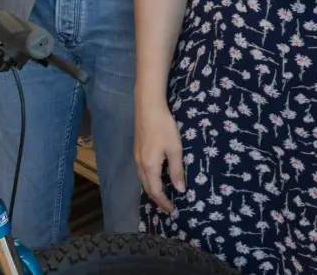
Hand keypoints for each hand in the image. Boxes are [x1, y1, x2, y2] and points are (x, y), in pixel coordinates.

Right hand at [135, 98, 185, 213]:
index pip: (155, 191)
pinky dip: (149, 179)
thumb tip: (180, 189)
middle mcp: (140, 164)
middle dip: (156, 198)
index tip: (172, 210)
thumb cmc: (163, 128)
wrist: (148, 107)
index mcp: (149, 166)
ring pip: (142, 179)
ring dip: (152, 189)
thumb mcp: (175, 149)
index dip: (163, 202)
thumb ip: (176, 170)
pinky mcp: (137, 149)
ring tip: (162, 194)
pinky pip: (141, 171)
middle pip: (146, 187)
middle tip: (168, 206)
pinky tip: (156, 176)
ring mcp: (136, 156)